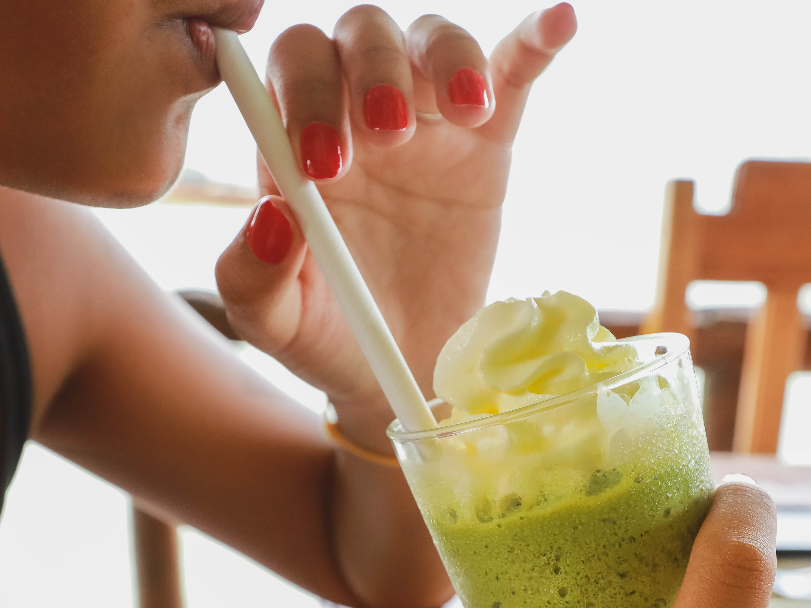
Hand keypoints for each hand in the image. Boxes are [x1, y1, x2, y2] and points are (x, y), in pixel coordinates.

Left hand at [215, 4, 577, 446]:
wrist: (403, 369)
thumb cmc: (329, 338)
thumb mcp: (276, 325)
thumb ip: (251, 277)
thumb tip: (269, 216)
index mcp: (297, 147)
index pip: (291, 73)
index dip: (304, 94)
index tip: (323, 163)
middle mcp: (356, 116)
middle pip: (359, 39)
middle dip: (373, 71)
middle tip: (386, 140)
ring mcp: (424, 124)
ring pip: (429, 39)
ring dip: (445, 57)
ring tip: (462, 111)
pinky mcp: (486, 142)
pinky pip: (512, 74)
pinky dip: (534, 43)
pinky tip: (558, 22)